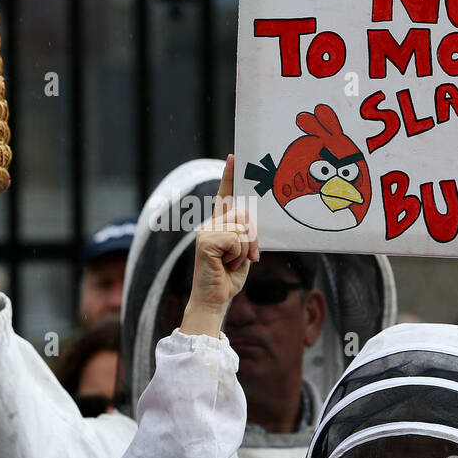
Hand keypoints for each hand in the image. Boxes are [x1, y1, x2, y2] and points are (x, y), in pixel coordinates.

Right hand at [179, 155, 259, 338]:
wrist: (214, 300)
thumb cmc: (228, 278)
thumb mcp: (244, 252)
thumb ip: (246, 234)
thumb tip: (249, 220)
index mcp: (219, 225)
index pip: (225, 196)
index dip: (229, 176)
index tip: (234, 156)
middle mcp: (209, 224)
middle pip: (243, 214)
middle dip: (252, 238)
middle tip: (246, 258)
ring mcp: (205, 232)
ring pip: (242, 228)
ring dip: (245, 250)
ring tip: (232, 263)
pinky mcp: (204, 241)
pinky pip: (235, 240)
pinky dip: (237, 256)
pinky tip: (225, 265)